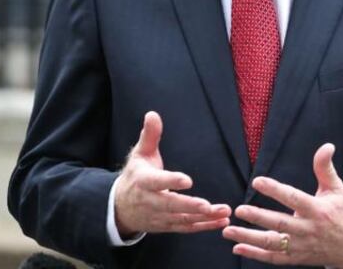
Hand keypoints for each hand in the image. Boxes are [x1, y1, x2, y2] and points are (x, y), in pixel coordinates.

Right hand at [113, 111, 231, 235]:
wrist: (119, 207)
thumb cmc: (135, 176)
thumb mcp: (139, 154)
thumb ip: (149, 136)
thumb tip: (152, 114)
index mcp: (144, 181)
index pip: (157, 182)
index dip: (171, 181)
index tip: (187, 180)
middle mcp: (150, 201)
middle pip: (170, 205)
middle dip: (189, 206)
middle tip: (207, 206)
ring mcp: (158, 216)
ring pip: (181, 219)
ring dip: (203, 218)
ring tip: (223, 212)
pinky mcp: (166, 225)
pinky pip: (186, 228)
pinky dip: (203, 227)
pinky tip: (221, 221)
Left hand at [222, 143, 342, 267]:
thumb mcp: (337, 189)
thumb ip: (325, 168)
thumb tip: (326, 146)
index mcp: (318, 210)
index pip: (293, 198)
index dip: (275, 190)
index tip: (257, 181)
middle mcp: (308, 229)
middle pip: (279, 223)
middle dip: (257, 217)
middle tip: (238, 209)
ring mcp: (301, 245)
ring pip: (272, 243)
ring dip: (249, 238)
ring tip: (229, 230)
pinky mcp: (296, 257)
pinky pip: (273, 257)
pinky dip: (255, 254)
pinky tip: (238, 247)